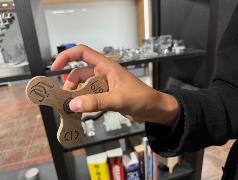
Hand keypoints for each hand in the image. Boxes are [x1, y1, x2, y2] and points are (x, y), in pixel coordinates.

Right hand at [51, 45, 178, 124]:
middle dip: (70, 85)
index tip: (54, 67)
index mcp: (106, 67)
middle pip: (78, 74)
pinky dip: (83, 103)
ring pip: (83, 87)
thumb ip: (97, 102)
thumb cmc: (142, 98)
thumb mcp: (119, 99)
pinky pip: (89, 97)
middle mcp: (103, 74)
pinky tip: (81, 111)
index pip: (82, 53)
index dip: (66, 57)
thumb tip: (73, 104)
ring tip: (71, 108)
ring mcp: (103, 85)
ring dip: (76, 96)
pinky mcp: (105, 96)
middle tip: (65, 101)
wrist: (153, 109)